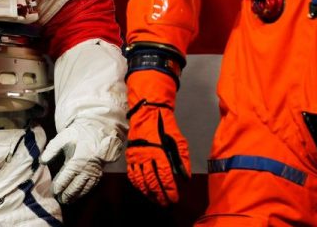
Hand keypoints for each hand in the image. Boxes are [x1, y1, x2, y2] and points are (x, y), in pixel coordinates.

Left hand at [40, 120, 122, 203]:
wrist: (98, 130)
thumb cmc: (78, 134)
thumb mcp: (63, 137)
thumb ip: (51, 150)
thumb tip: (42, 162)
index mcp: (77, 160)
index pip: (65, 178)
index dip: (58, 186)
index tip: (52, 191)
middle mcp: (86, 169)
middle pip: (75, 187)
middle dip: (66, 195)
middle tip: (58, 199)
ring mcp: (94, 172)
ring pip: (84, 189)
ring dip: (75, 196)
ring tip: (67, 201)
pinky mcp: (99, 172)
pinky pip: (91, 186)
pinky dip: (84, 192)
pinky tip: (78, 195)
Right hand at [125, 71, 190, 205]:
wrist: (148, 112)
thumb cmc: (166, 126)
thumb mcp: (179, 140)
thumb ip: (183, 160)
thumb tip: (186, 177)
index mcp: (160, 152)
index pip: (165, 177)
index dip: (170, 190)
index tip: (174, 198)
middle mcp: (147, 156)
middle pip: (153, 182)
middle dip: (160, 195)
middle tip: (166, 203)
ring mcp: (136, 157)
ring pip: (141, 181)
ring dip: (148, 193)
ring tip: (155, 200)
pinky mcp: (130, 156)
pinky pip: (132, 175)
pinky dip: (137, 185)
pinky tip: (143, 190)